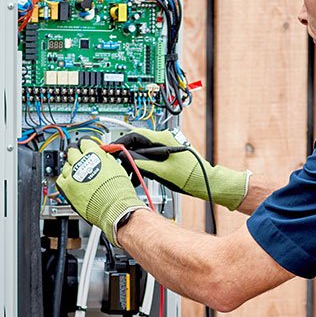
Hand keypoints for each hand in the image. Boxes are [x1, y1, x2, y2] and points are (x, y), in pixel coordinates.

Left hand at [55, 139, 145, 243]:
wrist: (114, 208)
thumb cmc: (119, 191)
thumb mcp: (117, 167)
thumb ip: (106, 158)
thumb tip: (102, 156)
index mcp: (94, 153)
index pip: (85, 142)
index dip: (86, 144)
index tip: (86, 146)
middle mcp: (81, 162)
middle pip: (72, 151)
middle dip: (76, 153)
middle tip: (79, 158)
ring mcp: (72, 175)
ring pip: (65, 165)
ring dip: (70, 167)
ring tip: (76, 172)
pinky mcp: (67, 188)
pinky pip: (60, 179)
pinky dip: (64, 179)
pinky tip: (70, 181)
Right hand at [115, 127, 249, 210]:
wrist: (204, 182)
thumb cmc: (189, 176)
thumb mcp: (162, 172)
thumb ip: (143, 163)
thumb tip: (127, 158)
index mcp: (164, 139)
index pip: (136, 134)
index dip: (121, 142)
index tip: (111, 148)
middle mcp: (165, 139)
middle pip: (139, 141)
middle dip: (126, 151)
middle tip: (116, 161)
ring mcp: (167, 145)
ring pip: (143, 148)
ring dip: (134, 158)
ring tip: (127, 170)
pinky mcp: (168, 153)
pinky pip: (150, 154)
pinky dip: (142, 162)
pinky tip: (138, 172)